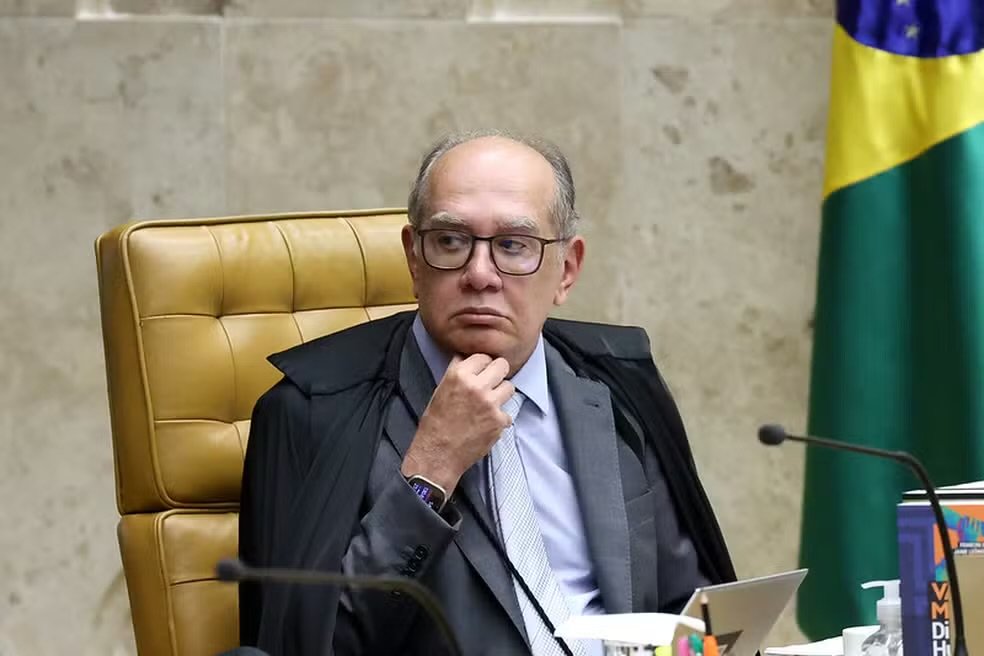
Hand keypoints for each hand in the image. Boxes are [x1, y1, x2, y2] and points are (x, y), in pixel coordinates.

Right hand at [401, 354, 514, 494]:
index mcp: (459, 375)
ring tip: (489, 404)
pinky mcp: (498, 421)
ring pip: (509, 387)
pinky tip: (486, 424)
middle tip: (492, 383)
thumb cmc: (435, 424)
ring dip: (502, 394)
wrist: (437, 454)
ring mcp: (490, 404)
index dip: (483, 364)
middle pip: (501, 366)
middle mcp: (476, 386)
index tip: (482, 371)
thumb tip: (468, 359)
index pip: (483, 356)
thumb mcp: (441, 390)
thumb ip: (458, 374)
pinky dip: (500, 418)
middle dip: (498, 373)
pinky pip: (508, 413)